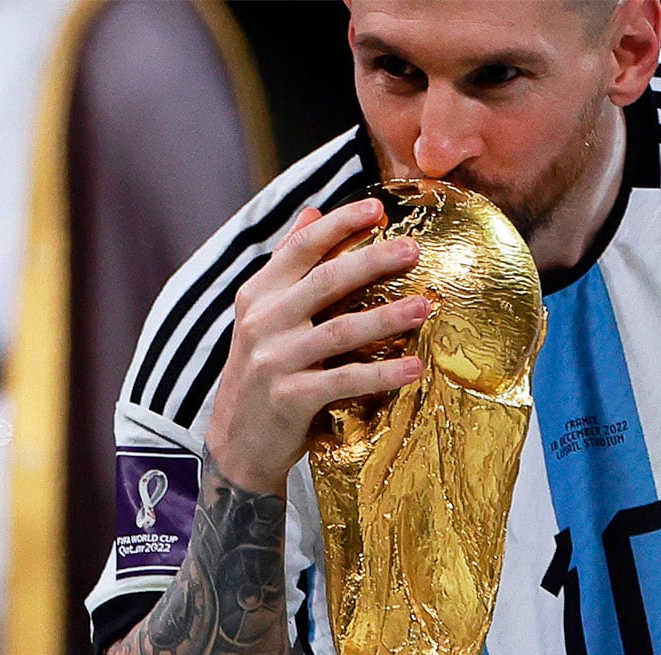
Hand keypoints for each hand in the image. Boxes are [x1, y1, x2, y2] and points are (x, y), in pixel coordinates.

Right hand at [205, 198, 429, 493]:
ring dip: (386, 317)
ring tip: (424, 306)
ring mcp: (275, 360)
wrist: (237, 441)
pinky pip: (344, 380)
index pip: (300, 247)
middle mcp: (264, 321)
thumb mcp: (262, 313)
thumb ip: (287, 263)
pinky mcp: (291, 398)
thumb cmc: (262, 370)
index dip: (339, 223)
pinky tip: (414, 366)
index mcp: (259, 294)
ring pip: (340, 330)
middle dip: (372, 261)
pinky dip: (381, 374)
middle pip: (325, 281)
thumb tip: (312, 210)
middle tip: (413, 249)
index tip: (378, 207)